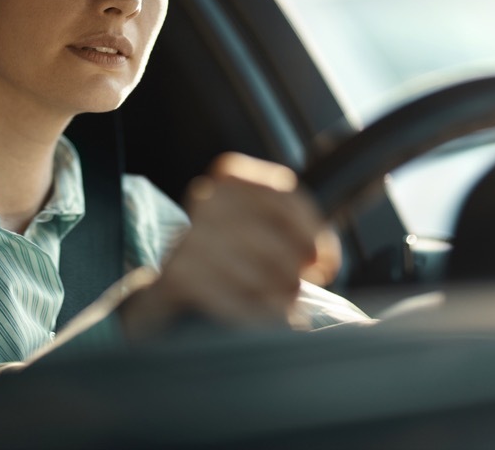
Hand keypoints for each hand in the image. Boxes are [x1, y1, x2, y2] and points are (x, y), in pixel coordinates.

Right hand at [120, 152, 339, 339]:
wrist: (168, 286)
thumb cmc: (228, 255)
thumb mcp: (256, 225)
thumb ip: (289, 225)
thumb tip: (323, 255)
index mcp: (230, 176)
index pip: (284, 197)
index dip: (313, 232)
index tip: (326, 261)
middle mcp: (205, 198)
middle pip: (272, 238)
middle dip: (295, 270)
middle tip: (299, 288)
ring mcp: (189, 237)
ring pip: (255, 273)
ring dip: (278, 297)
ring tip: (282, 305)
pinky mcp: (178, 275)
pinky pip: (233, 300)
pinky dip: (256, 315)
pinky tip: (262, 319)